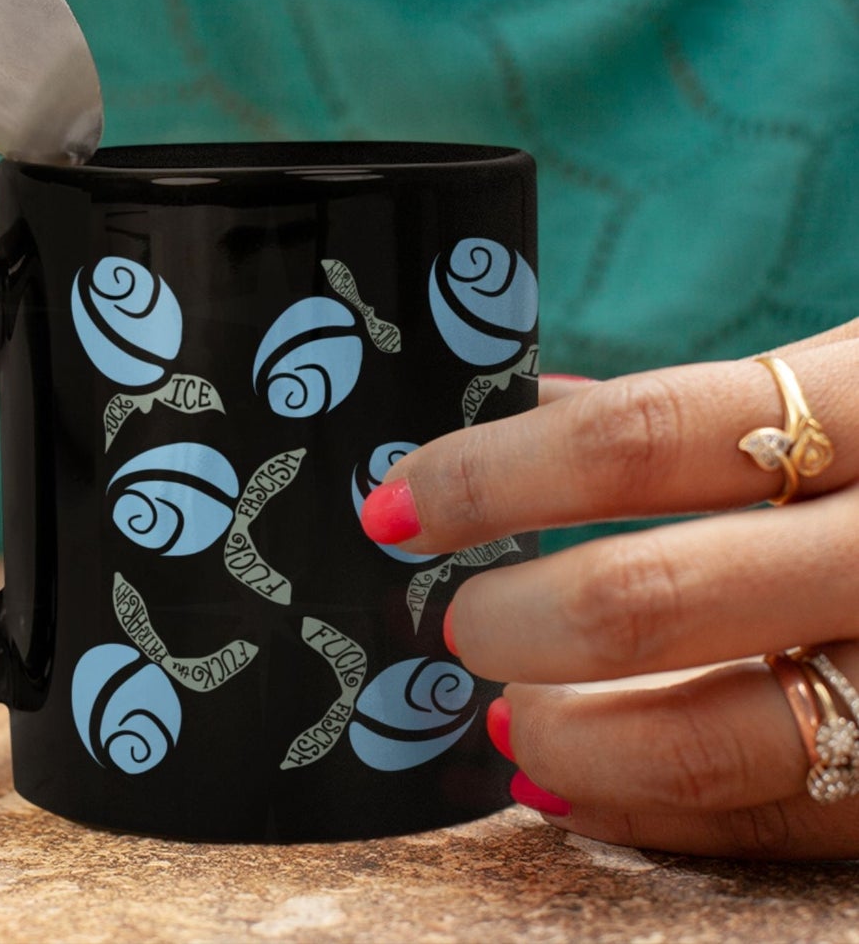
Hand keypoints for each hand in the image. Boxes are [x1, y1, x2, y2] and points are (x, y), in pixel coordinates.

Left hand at [361, 321, 858, 858]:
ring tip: (506, 722)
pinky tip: (583, 786)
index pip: (638, 436)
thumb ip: (699, 411)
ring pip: (723, 738)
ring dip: (577, 739)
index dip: (492, 475)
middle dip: (516, 617)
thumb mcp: (851, 383)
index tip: (396, 504)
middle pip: (657, 596)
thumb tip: (524, 408)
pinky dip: (662, 813)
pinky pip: (787, 826)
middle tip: (452, 621)